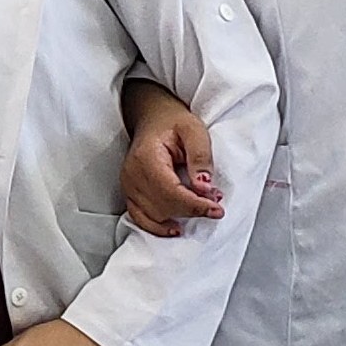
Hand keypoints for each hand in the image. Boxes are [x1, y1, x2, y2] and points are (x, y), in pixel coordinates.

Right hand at [119, 81, 222, 236]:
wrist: (152, 117)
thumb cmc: (172, 122)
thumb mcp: (194, 129)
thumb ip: (200, 156)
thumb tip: (203, 187)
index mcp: (147, 157)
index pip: (170, 192)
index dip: (195, 205)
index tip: (217, 210)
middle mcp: (132, 174)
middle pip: (163, 207)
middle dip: (192, 209)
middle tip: (215, 203)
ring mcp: (128, 185)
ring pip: (153, 215)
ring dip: (180, 217)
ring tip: (201, 209)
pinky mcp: (130, 193)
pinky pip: (140, 218)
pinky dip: (158, 227)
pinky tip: (174, 228)